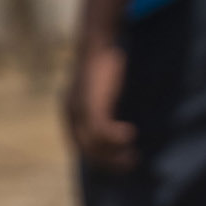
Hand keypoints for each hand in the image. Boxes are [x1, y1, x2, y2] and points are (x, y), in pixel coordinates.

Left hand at [63, 42, 137, 172]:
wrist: (96, 42)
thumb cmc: (104, 62)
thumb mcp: (101, 86)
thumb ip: (103, 102)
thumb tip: (119, 118)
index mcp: (72, 112)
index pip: (82, 145)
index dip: (101, 157)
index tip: (121, 159)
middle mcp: (71, 115)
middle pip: (87, 151)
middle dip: (109, 162)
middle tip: (131, 162)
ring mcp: (79, 113)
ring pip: (94, 146)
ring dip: (115, 155)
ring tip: (134, 155)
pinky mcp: (91, 107)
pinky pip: (101, 134)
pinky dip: (116, 139)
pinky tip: (130, 134)